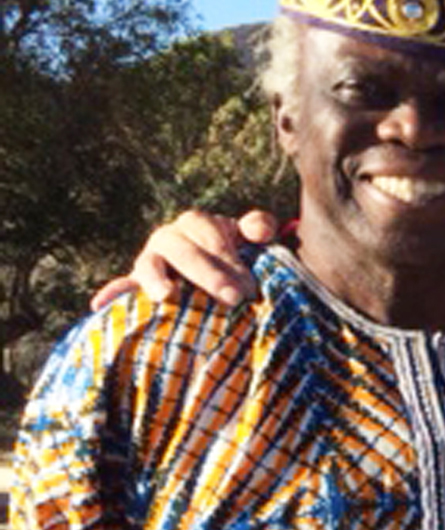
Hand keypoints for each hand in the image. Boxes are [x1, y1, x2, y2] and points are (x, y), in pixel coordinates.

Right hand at [88, 210, 279, 311]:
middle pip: (182, 250)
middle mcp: (169, 239)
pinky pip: (122, 287)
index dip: (228, 258)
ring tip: (166, 296)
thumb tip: (260, 231)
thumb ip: (258, 228)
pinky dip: (111, 294)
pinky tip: (99, 305)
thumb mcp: (252, 240)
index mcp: (196, 224)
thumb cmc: (239, 257)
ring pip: (148, 264)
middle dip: (208, 274)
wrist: (221, 279)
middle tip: (234, 299)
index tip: (248, 287)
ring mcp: (151, 261)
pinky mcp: (139, 285)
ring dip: (155, 279)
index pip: (208, 233)